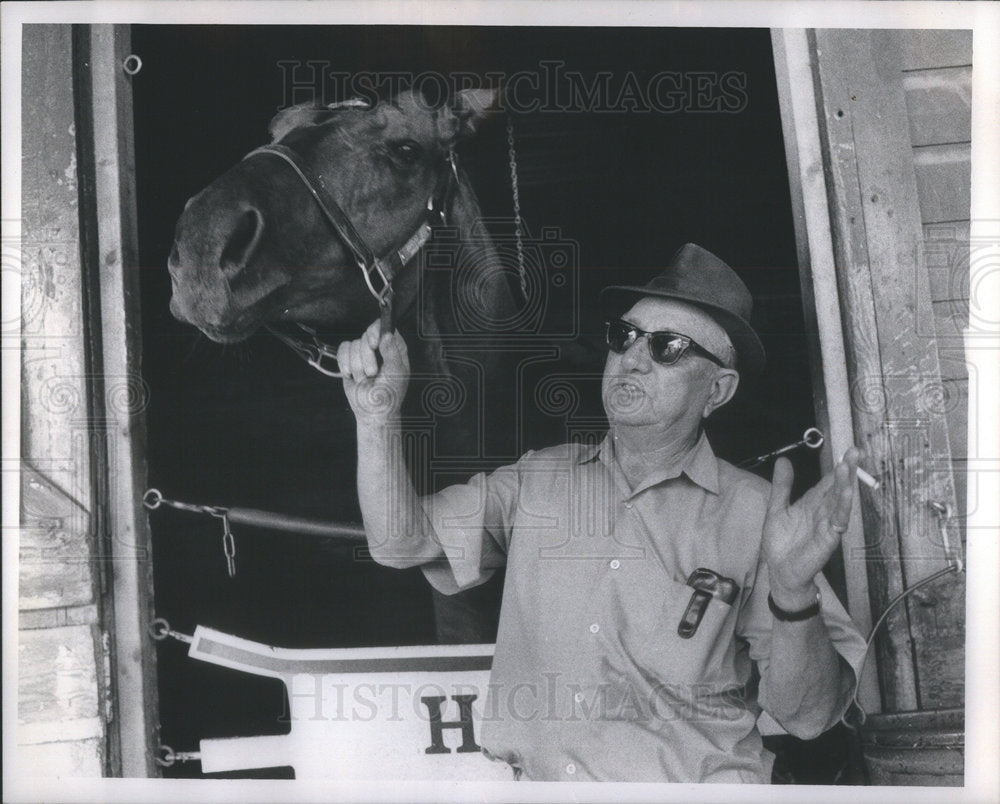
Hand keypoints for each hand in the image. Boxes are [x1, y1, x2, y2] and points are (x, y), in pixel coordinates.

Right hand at [337, 319, 409, 424]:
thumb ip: (392, 352)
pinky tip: (352, 375)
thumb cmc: (389, 395)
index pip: (384, 326)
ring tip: (365, 378)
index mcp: (394, 348)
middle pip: (366, 335)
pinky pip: (342, 350)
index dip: (376, 332)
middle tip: (372, 372)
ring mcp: (363, 353)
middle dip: (366, 357)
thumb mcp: (396, 374)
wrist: (372, 412)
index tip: (374, 344)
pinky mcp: (349, 359)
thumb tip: (387, 334)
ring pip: (353, 344)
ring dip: (357, 366)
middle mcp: (379, 347)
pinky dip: (345, 364)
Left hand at [763, 447, 861, 609]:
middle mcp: (823, 511)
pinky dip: (844, 506)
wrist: (779, 570)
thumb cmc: (781, 542)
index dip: (838, 467)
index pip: (828, 481)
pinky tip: (848, 493)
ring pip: (840, 501)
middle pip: (838, 487)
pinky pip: (839, 520)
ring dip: (846, 484)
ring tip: (848, 466)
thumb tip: (783, 460)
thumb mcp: (777, 508)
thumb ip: (782, 486)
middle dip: (847, 469)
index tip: (847, 451)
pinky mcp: (829, 538)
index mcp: (812, 503)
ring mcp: (828, 524)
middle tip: (855, 451)